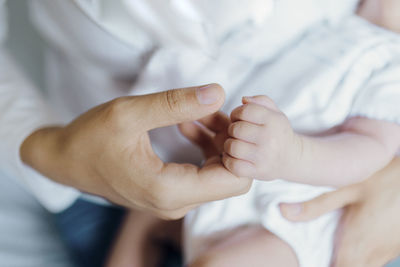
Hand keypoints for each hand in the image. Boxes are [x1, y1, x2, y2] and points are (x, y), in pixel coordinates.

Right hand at [20, 84, 251, 218]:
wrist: (66, 160)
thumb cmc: (90, 138)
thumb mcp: (129, 112)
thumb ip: (176, 104)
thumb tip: (218, 93)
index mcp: (168, 190)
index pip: (235, 180)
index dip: (241, 148)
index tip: (228, 117)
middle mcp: (175, 204)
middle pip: (230, 177)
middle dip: (231, 142)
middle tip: (215, 109)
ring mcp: (173, 201)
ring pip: (218, 176)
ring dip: (217, 143)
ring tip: (201, 112)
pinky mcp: (170, 194)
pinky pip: (202, 174)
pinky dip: (204, 149)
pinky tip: (188, 125)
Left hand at [223, 95, 299, 179]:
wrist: (291, 158)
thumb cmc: (277, 132)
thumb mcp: (274, 112)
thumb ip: (259, 101)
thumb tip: (244, 100)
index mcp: (273, 120)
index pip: (244, 111)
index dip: (236, 113)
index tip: (238, 119)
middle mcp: (269, 138)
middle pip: (236, 129)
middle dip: (232, 129)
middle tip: (236, 133)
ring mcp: (264, 157)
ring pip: (232, 147)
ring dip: (229, 145)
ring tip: (235, 145)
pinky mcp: (258, 172)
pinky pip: (233, 165)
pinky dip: (229, 161)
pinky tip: (234, 157)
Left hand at [280, 157, 399, 266]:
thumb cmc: (388, 179)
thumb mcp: (348, 186)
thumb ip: (317, 204)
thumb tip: (283, 212)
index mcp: (358, 242)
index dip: (323, 266)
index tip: (309, 260)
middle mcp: (375, 252)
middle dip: (334, 262)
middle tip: (320, 251)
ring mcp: (389, 250)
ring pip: (365, 265)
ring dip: (349, 258)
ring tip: (335, 243)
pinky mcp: (397, 245)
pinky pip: (376, 257)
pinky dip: (363, 253)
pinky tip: (355, 235)